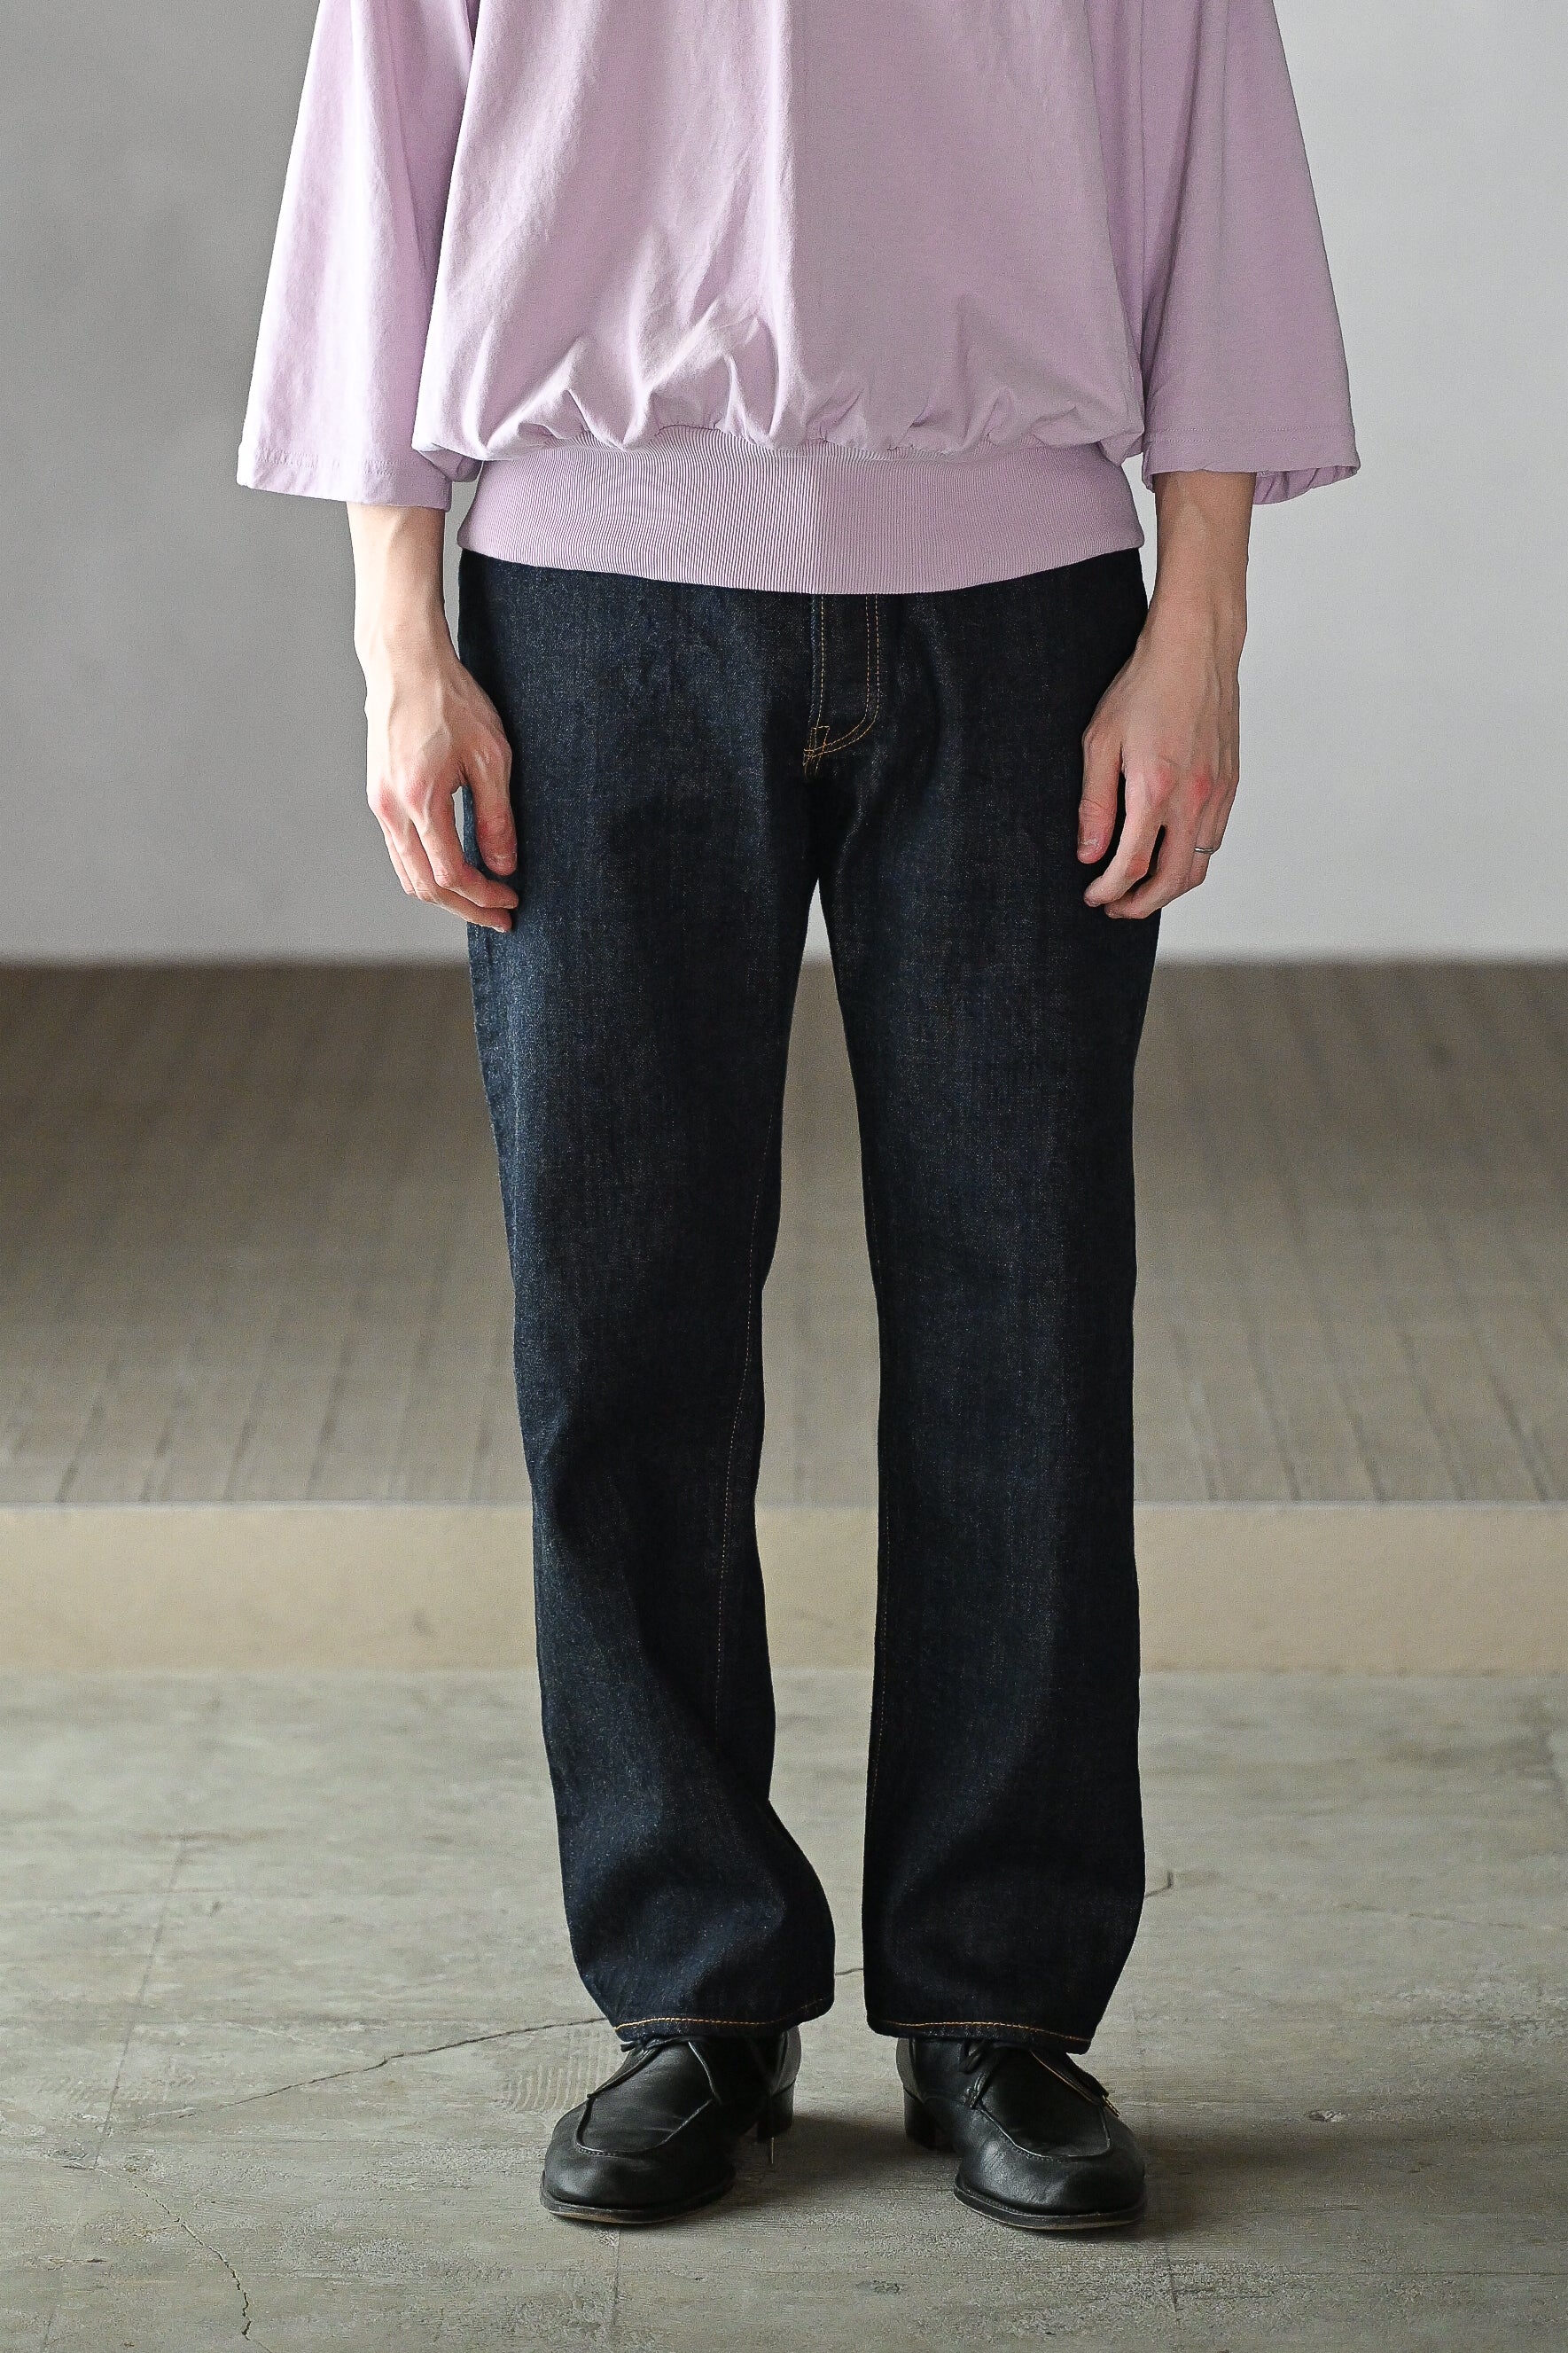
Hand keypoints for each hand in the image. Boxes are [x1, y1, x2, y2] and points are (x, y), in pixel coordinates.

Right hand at [348, 505, 517, 932]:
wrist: (405, 663)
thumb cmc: (451, 701)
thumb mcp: (491, 757)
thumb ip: (497, 817)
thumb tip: (504, 866)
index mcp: (420, 801)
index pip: (451, 875)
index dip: (484, 897)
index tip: (512, 900)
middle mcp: (392, 810)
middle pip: (425, 887)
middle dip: (466, 908)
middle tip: (502, 916)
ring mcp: (380, 805)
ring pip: (408, 874)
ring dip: (445, 894)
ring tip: (482, 899)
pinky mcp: (379, 797)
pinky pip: (401, 852)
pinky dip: (428, 871)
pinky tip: (456, 869)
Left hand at [1078, 471, 1252, 920]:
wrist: (1195, 648)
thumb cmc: (1142, 686)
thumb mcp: (1099, 742)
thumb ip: (1094, 804)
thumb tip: (1089, 855)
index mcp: (1155, 790)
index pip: (1132, 866)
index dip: (1109, 891)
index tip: (1092, 896)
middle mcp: (1193, 797)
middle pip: (1172, 880)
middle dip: (1141, 904)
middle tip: (1115, 907)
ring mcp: (1218, 792)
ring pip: (1200, 865)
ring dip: (1169, 887)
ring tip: (1140, 889)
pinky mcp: (1231, 783)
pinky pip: (1213, 839)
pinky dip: (1191, 859)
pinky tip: (1168, 853)